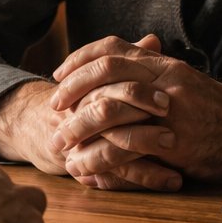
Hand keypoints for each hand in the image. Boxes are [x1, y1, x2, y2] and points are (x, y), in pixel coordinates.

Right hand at [0, 45, 186, 190]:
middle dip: (143, 125)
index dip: (139, 91)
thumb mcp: (103, 78)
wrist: (42, 130)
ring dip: (147, 158)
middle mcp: (80, 114)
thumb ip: (129, 59)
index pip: (108, 83)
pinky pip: (119, 178)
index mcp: (87, 88)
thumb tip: (153, 40)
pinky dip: (149, 180)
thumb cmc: (82, 101)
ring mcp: (81, 145)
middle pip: (107, 114)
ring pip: (113, 152)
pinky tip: (174, 182)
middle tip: (174, 135)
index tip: (169, 99)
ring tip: (179, 163)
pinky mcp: (88, 170)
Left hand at [49, 35, 221, 182]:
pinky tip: (89, 168)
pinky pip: (130, 147)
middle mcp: (164, 78)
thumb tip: (119, 60)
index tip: (58, 73)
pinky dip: (103, 158)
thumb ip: (151, 70)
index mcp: (162, 63)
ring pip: (112, 108)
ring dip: (80, 127)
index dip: (79, 59)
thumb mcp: (182, 80)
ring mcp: (171, 108)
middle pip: (105, 71)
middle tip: (54, 106)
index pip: (111, 47)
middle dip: (72, 89)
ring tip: (62, 143)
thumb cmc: (214, 108)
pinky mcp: (177, 140)